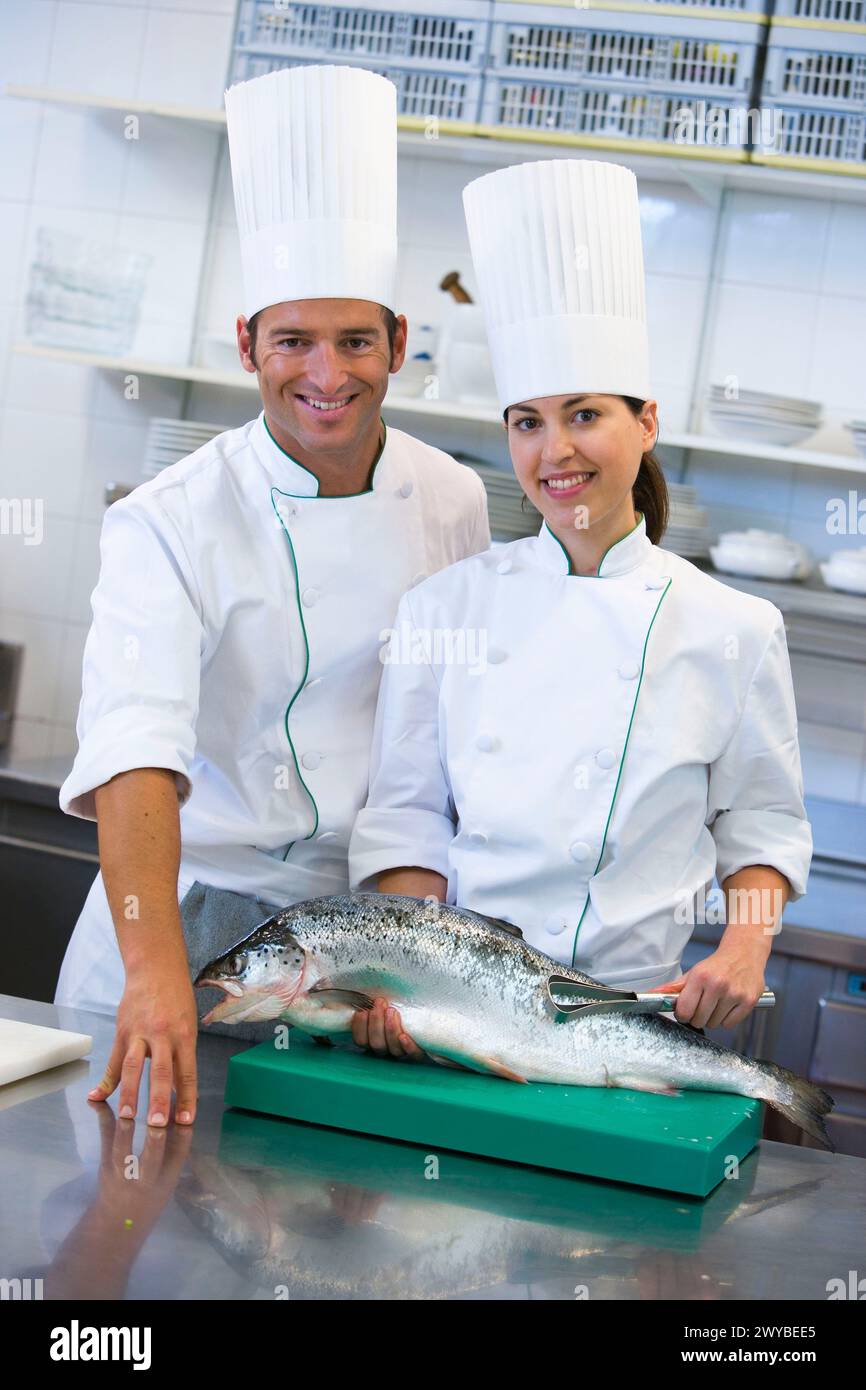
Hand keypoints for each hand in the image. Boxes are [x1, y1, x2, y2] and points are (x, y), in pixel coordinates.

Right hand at [87, 959, 198, 1125]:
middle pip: (160, 1071)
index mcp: (183, 1035)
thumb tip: (178, 1088)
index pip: (187, 1072)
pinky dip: (106, 1081)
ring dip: (130, 1094)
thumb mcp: (187, 1024)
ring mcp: (139, 1033)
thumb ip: (181, 1054)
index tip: (185, 1120)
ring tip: (128, 1116)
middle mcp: (162, 1035)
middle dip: (159, 1100)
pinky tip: (97, 1096)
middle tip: (158, 1124)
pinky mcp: (122, 1031)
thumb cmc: (177, 998)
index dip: (187, 1098)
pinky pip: (113, 1060)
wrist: (155, 968)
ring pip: (133, 1067)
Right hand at [351, 998, 425, 1060]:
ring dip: (390, 1029)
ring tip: (392, 1010)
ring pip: (393, 1048)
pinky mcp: (418, 1052)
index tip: (362, 1011)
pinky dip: (407, 1046)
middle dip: (376, 1022)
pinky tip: (404, 1036)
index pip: (361, 1040)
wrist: (422, 1023)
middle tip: (379, 1003)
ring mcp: (402, 1052)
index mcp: (372, 1040)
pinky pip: (413, 1054)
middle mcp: (386, 1049)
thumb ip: (372, 1005)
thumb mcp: (382, 1007)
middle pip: (376, 1044)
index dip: (359, 1027)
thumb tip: (363, 995)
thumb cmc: (397, 1009)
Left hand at [648, 944, 766, 1030]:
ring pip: (714, 1024)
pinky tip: (727, 1006)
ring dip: (712, 1018)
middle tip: (702, 1006)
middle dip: (697, 1017)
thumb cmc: (717, 965)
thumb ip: (674, 987)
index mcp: (700, 977)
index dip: (682, 1015)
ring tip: (716, 1004)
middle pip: (699, 1020)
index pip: (684, 1010)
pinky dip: (726, 1020)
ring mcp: (734, 994)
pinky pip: (729, 1024)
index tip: (685, 1011)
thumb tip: (653, 994)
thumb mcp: (694, 972)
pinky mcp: (748, 1001)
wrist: (744, 953)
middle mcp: (717, 985)